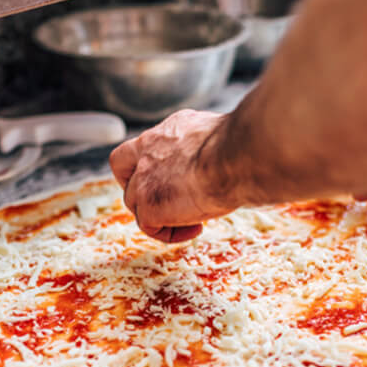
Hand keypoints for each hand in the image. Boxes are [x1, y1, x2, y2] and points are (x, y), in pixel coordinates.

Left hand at [109, 110, 233, 242]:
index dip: (141, 168)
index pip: (137, 149)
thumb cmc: (239, 148)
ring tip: (195, 218)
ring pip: (137, 204)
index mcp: (166, 133)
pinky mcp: (148, 204)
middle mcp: (148, 152)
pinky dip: (170, 233)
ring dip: (161, 216)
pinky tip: (196, 228)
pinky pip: (149, 226)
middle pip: (127, 177)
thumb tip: (217, 161)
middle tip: (171, 204)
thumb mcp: (216, 139)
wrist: (236, 157)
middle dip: (144, 194)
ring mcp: (144, 179)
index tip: (162, 179)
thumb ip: (203, 150)